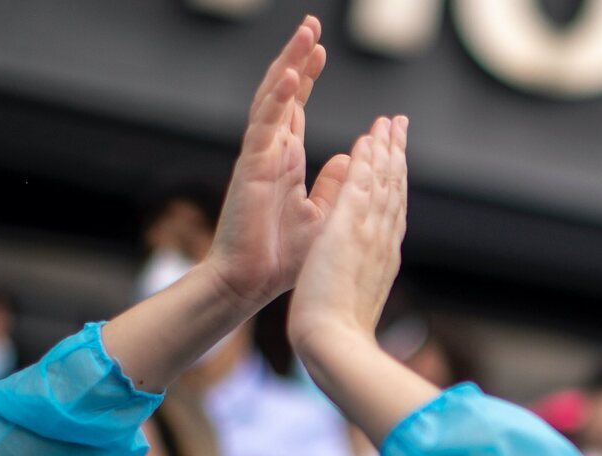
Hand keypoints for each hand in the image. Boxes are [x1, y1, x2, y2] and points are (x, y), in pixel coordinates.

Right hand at [202, 16, 350, 310]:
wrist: (250, 285)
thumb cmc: (281, 259)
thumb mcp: (321, 215)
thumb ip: (333, 185)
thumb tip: (351, 158)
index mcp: (285, 161)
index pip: (295, 107)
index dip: (305, 76)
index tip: (320, 48)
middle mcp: (271, 153)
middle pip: (282, 94)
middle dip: (296, 58)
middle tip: (311, 25)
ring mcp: (259, 158)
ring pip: (272, 100)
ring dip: (289, 66)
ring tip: (305, 36)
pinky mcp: (252, 169)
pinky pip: (264, 126)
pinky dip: (277, 100)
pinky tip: (290, 76)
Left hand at [287, 115, 407, 358]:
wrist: (334, 344)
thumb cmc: (337, 334)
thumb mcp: (354, 301)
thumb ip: (361, 282)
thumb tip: (362, 281)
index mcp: (381, 259)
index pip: (390, 212)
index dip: (394, 183)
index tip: (394, 160)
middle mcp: (382, 242)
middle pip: (394, 190)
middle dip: (397, 157)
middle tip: (399, 126)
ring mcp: (369, 234)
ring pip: (383, 182)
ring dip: (385, 150)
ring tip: (387, 122)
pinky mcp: (350, 230)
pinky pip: (361, 186)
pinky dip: (366, 161)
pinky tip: (366, 139)